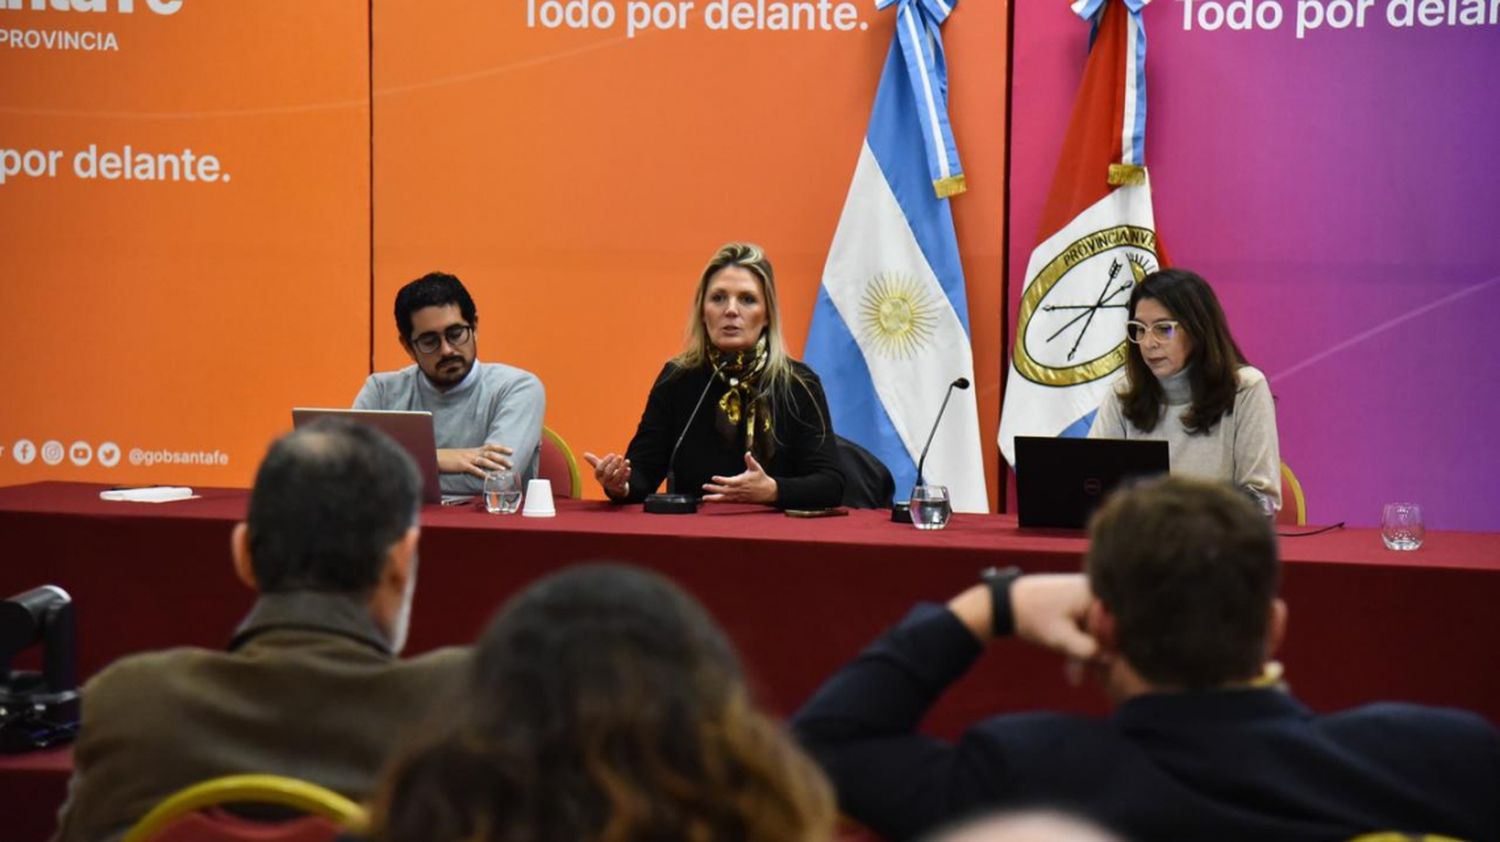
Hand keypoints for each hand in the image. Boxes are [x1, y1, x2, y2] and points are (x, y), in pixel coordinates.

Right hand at [437, 444, 512, 478]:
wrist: (435, 456)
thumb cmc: (448, 458)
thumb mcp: (463, 456)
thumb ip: (473, 458)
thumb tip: (482, 464)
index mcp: (473, 450)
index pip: (490, 447)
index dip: (501, 448)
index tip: (511, 450)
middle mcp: (472, 452)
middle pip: (490, 453)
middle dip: (502, 458)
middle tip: (511, 463)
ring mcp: (467, 458)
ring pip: (484, 460)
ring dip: (494, 465)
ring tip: (503, 470)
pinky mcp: (462, 465)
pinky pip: (474, 469)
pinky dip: (482, 473)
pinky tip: (488, 477)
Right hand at [583, 451, 631, 498]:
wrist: (616, 488)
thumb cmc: (607, 474)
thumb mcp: (600, 468)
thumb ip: (594, 461)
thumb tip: (584, 454)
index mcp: (598, 476)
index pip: (600, 469)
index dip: (606, 461)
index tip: (612, 454)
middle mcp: (604, 481)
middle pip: (608, 473)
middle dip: (614, 464)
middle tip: (620, 457)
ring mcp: (612, 485)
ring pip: (617, 477)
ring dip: (622, 468)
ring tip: (627, 461)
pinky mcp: (620, 488)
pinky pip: (623, 482)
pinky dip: (626, 475)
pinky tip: (628, 469)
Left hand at [702, 452, 777, 504]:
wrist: (768, 492)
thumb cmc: (761, 479)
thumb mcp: (757, 468)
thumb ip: (750, 461)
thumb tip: (748, 453)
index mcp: (742, 481)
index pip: (730, 481)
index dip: (722, 480)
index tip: (714, 478)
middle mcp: (739, 490)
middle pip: (724, 490)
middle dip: (714, 488)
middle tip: (705, 486)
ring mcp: (738, 496)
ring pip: (724, 498)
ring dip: (714, 498)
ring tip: (704, 497)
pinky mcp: (738, 500)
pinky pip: (726, 501)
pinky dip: (718, 501)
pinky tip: (710, 500)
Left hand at [948, 574, 1099, 679]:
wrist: (1005, 603)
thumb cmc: (1033, 617)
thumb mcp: (1062, 639)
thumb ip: (1089, 650)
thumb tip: (1111, 660)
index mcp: (1096, 592)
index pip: (1118, 623)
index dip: (1113, 647)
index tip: (1104, 666)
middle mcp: (1095, 589)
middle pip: (1106, 628)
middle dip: (1096, 654)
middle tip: (1086, 677)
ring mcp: (1086, 594)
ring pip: (1094, 630)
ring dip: (1084, 652)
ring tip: (1073, 678)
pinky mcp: (1076, 601)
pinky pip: (1085, 625)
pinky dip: (1078, 643)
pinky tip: (1071, 669)